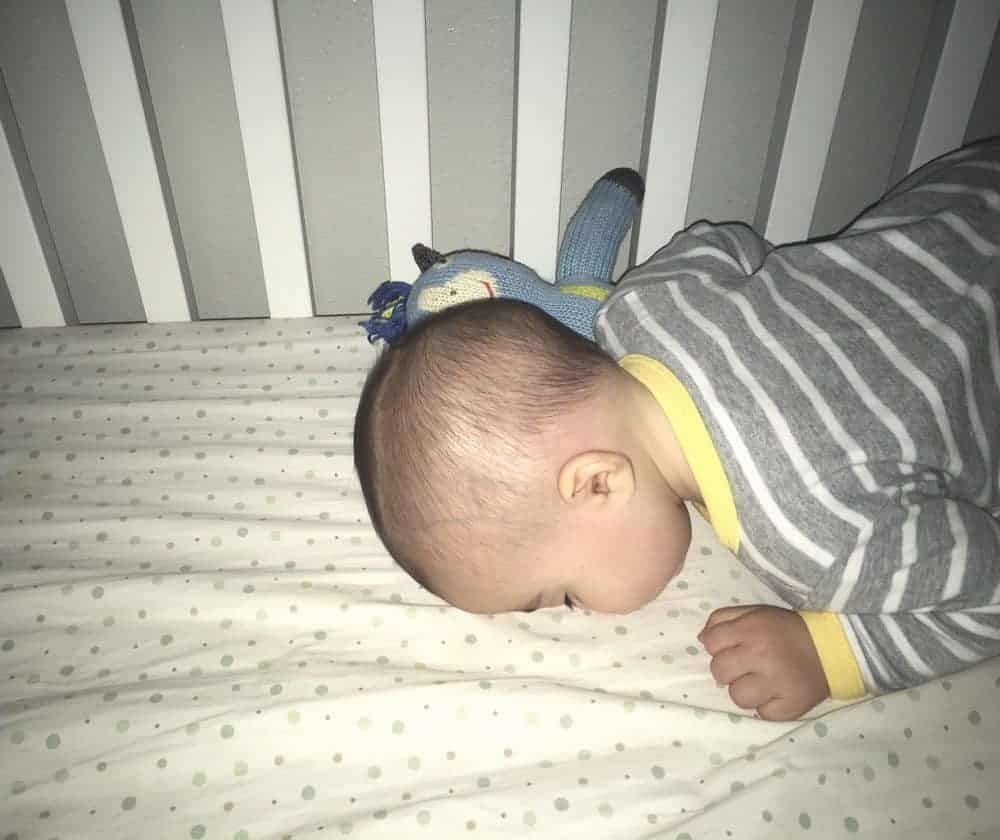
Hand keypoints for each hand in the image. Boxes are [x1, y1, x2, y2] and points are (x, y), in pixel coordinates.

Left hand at [698, 605, 828, 720]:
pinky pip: (762, 714)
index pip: (711, 643)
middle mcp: (762, 655)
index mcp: (751, 629)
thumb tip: (701, 639)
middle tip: (746, 665)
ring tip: (761, 681)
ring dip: (746, 690)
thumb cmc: (784, 630)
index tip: (732, 646)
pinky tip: (776, 693)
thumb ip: (722, 619)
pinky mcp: (791, 707)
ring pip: (737, 697)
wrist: (831, 648)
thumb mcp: (754, 613)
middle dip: (728, 669)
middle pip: (719, 672)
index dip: (718, 646)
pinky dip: (766, 706)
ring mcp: (777, 683)